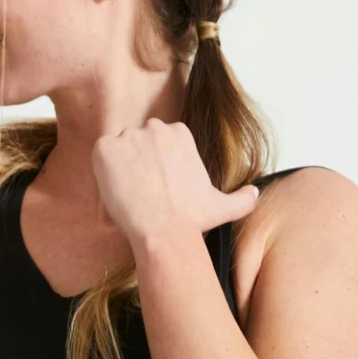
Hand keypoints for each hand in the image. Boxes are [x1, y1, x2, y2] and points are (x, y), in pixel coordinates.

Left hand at [92, 120, 259, 246]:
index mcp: (179, 133)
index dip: (157, 165)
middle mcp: (154, 128)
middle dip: (139, 163)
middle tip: (145, 191)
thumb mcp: (224, 206)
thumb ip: (243, 198)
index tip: (161, 186)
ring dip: (121, 168)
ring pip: (119, 149)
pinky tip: (118, 191)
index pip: (159, 142)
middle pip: (138, 142)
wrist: (164, 230)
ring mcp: (128, 136)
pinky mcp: (105, 148)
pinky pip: (100, 155)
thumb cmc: (192, 218)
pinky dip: (104, 171)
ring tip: (131, 195)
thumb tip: (257, 194)